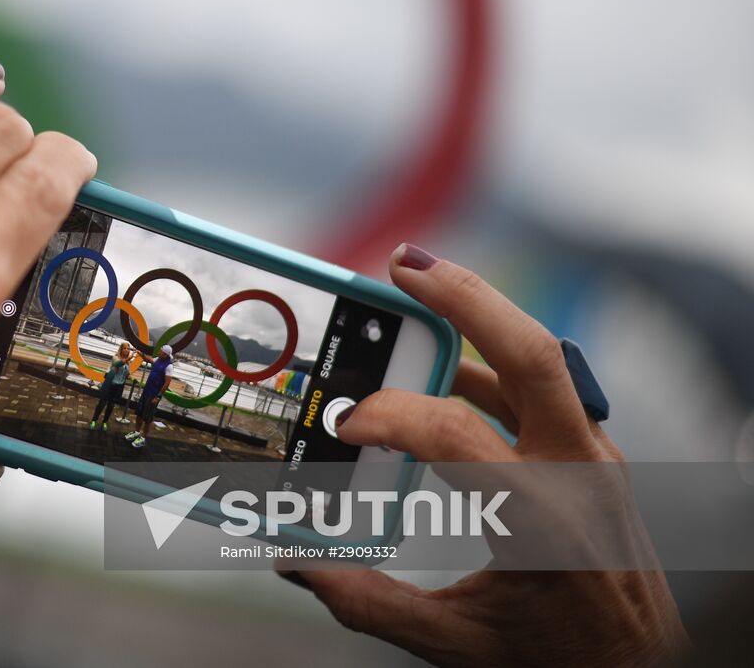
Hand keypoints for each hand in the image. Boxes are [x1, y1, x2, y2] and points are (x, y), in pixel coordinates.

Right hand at [279, 245, 689, 666]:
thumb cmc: (560, 663)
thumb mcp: (460, 645)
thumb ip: (372, 603)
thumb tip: (299, 566)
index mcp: (543, 522)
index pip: (457, 433)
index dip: (390, 415)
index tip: (345, 427)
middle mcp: (578, 475)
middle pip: (532, 355)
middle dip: (464, 298)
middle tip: (403, 264)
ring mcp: (592, 459)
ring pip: (540, 361)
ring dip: (478, 315)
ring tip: (417, 285)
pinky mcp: (589, 458)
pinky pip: (538, 391)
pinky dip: (488, 363)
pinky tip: (445, 360)